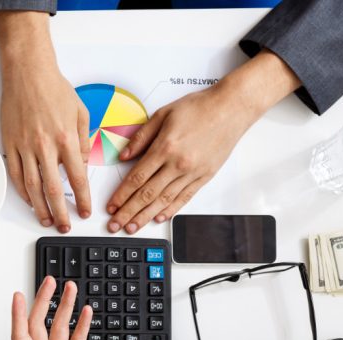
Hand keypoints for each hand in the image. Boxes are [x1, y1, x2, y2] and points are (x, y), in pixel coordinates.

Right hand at [0, 11, 89, 231]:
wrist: (27, 71)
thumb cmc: (54, 88)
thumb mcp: (80, 112)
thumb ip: (83, 141)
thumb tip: (81, 165)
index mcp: (65, 138)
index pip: (77, 177)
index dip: (83, 198)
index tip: (85, 211)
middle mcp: (44, 145)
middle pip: (53, 189)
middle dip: (61, 212)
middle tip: (65, 226)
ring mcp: (24, 146)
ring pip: (32, 186)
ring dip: (40, 208)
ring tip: (46, 220)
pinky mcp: (9, 144)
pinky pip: (15, 174)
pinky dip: (22, 191)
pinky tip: (29, 201)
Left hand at [11, 276, 107, 339]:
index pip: (22, 339)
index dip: (18, 317)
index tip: (17, 296)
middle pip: (38, 326)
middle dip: (42, 302)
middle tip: (48, 282)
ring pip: (57, 328)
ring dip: (62, 307)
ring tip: (69, 288)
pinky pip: (74, 338)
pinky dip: (79, 323)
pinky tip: (84, 310)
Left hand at [106, 49, 300, 233]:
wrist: (232, 108)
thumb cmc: (199, 107)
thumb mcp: (163, 114)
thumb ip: (141, 137)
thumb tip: (124, 156)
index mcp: (165, 147)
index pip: (137, 178)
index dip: (121, 195)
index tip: (111, 206)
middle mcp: (178, 163)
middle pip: (147, 194)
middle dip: (128, 212)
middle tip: (115, 225)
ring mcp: (193, 172)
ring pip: (164, 200)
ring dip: (145, 216)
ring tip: (132, 227)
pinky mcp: (205, 176)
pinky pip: (184, 198)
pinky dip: (170, 210)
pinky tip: (158, 217)